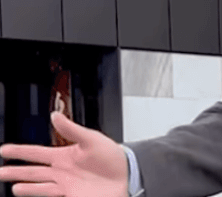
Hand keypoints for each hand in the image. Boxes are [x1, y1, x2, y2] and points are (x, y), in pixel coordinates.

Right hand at [0, 112, 128, 196]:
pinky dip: (37, 194)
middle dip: (14, 171)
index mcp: (64, 155)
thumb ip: (72, 130)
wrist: (127, 174)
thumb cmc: (112, 157)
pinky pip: (49, 195)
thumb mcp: (92, 139)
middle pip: (32, 172)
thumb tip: (54, 116)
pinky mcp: (70, 196)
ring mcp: (65, 185)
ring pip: (38, 186)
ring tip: (12, 187)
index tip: (4, 150)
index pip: (36, 153)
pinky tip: (27, 192)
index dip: (19, 152)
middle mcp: (61, 171)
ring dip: (25, 187)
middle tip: (0, 171)